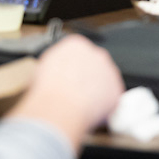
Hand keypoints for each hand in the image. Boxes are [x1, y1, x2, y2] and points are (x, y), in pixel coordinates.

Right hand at [9, 35, 124, 149]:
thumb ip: (55, 65)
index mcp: (76, 45)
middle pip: (93, 66)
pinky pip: (111, 100)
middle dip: (86, 79)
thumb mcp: (42, 68)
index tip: (68, 78)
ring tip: (79, 106)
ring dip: (95, 93)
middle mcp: (96, 54)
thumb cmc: (47, 89)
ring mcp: (109, 71)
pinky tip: (89, 113)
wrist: (59, 106)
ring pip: (104, 82)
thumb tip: (54, 73)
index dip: (72, 69)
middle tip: (74, 94)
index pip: (78, 53)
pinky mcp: (116, 90)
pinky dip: (103, 108)